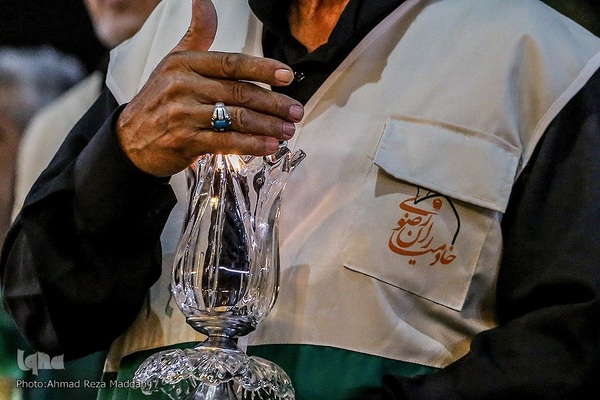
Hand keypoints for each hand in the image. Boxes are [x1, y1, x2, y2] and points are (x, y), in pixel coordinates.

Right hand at [116, 0, 303, 176]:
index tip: (287, 76)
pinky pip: (225, 142)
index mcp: (185, 63)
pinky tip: (269, 146)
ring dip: (268, 126)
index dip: (262, 69)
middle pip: (239, 92)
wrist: (131, 140)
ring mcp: (183, 114)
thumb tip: (203, 0)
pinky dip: (251, 145)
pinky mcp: (185, 141)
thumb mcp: (174, 62)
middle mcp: (183, 86)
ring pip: (236, 118)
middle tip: (295, 111)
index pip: (231, 63)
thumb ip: (197, 35)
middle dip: (273, 103)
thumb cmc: (159, 100)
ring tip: (288, 131)